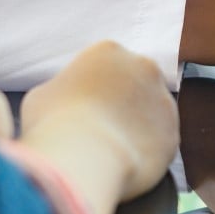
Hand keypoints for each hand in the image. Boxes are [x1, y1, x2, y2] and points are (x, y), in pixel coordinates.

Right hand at [20, 41, 177, 212]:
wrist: (84, 156)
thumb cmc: (54, 122)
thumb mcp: (41, 96)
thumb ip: (61, 89)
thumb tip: (65, 99)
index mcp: (109, 51)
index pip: (105, 64)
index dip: (92, 88)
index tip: (82, 107)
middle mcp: (144, 68)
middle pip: (134, 83)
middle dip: (122, 102)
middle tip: (100, 126)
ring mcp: (163, 100)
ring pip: (150, 112)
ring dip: (137, 126)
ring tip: (111, 148)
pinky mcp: (173, 132)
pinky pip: (159, 141)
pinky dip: (145, 151)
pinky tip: (125, 162)